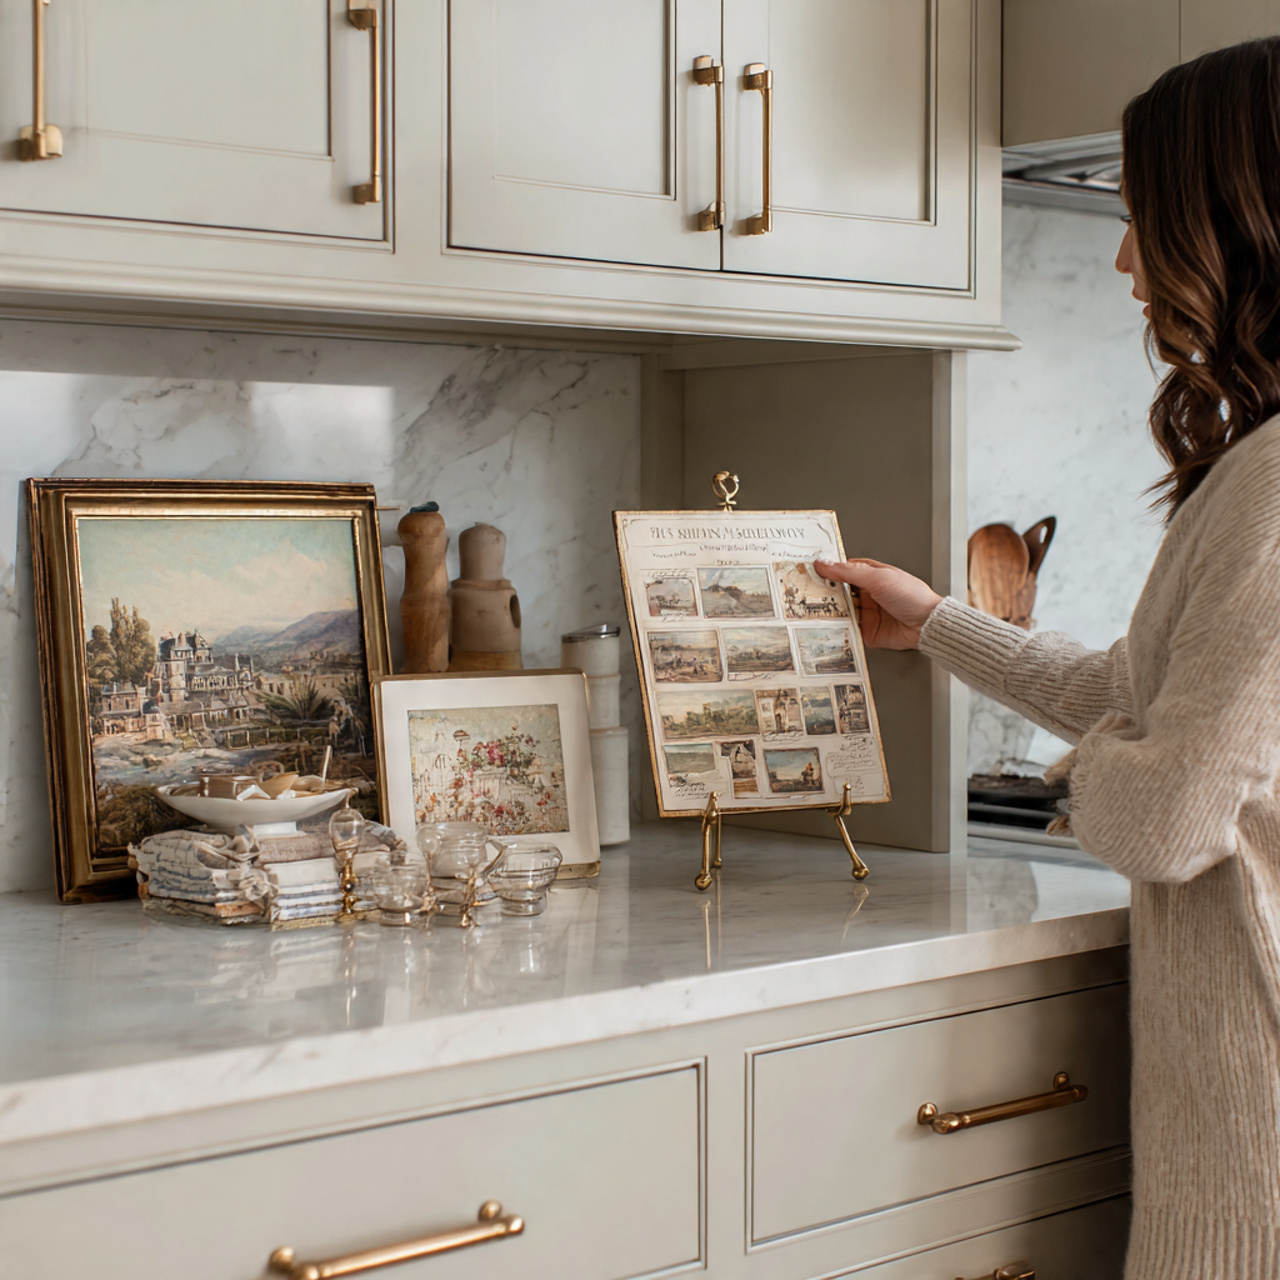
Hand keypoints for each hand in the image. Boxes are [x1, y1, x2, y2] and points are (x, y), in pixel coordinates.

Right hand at [814, 558, 941, 649]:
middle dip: (822, 592)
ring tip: (809, 609)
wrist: (928, 624)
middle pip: (837, 592)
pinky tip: (824, 626)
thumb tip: (824, 564)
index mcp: (870, 576)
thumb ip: (849, 572)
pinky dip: (835, 629)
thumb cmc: (912, 596)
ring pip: (839, 611)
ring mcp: (865, 613)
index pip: (842, 570)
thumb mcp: (879, 578)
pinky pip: (846, 630)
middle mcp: (866, 594)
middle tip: (803, 591)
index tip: (807, 570)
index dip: (826, 570)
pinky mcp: (865, 631)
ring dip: (826, 611)